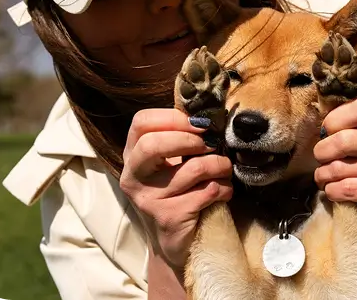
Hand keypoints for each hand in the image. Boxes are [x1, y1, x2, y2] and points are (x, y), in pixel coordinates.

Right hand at [119, 109, 232, 269]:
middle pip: (154, 144)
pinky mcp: (168, 218)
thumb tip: (207, 115)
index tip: (200, 124)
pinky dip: (224, 188)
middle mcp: (133, 176)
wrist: (176, 241)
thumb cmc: (179, 191)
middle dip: (191, 140)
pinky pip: (207, 192)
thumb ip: (180, 137)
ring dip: (219, 166)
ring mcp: (148, 199)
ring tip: (224, 169)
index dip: (173, 118)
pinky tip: (223, 191)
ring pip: (193, 169)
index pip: (142, 123)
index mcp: (132, 155)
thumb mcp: (172, 161)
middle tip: (211, 145)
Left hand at [313, 98, 356, 231]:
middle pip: (347, 139)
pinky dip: (332, 190)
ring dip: (324, 174)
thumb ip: (342, 124)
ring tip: (325, 177)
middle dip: (323, 150)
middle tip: (320, 158)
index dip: (336, 118)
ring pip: (342, 167)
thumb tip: (320, 125)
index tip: (326, 131)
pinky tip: (334, 191)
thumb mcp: (354, 136)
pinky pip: (347, 188)